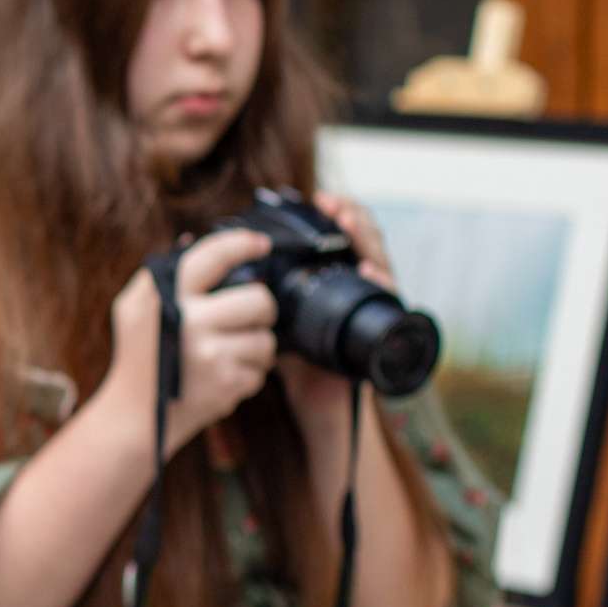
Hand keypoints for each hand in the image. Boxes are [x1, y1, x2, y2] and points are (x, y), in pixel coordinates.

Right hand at [97, 226, 276, 454]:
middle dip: (262, 310)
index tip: (261, 244)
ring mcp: (210, 355)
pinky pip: (260, 372)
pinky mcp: (225, 384)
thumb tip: (191, 240)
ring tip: (229, 355)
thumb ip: (157, 273)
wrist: (134, 417)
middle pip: (259, 300)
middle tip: (250, 318)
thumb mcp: (132, 310)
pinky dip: (247, 377)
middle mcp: (189, 322)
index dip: (242, 244)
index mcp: (166, 297)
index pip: (212, 256)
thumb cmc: (136, 358)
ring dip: (255, 348)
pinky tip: (222, 379)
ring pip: (266, 340)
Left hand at [279, 191, 396, 430]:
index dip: (337, 212)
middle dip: (352, 216)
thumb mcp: (275, 321)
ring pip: (380, 260)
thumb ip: (259, 295)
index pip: (344, 236)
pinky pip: (389, 300)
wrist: (317, 407)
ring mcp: (375, 305)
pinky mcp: (384, 328)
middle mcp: (359, 288)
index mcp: (336, 281)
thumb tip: (217, 261)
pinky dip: (381, 282)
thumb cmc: (297, 366)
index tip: (318, 198)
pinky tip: (368, 271)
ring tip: (349, 223)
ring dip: (366, 238)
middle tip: (333, 204)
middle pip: (365, 240)